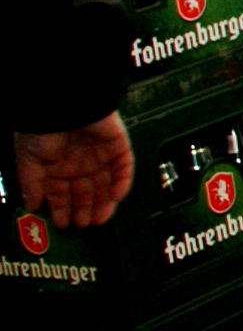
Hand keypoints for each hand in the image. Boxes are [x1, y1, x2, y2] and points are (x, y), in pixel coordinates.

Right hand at [13, 114, 133, 228]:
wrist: (65, 105)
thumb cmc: (43, 128)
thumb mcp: (29, 161)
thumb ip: (31, 185)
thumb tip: (31, 206)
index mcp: (56, 165)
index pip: (61, 192)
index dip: (62, 208)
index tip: (61, 224)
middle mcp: (78, 161)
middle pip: (85, 191)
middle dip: (83, 209)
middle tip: (82, 225)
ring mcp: (99, 154)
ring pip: (106, 184)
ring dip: (104, 203)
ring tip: (98, 220)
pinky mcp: (118, 146)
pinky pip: (124, 168)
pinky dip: (122, 184)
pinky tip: (115, 198)